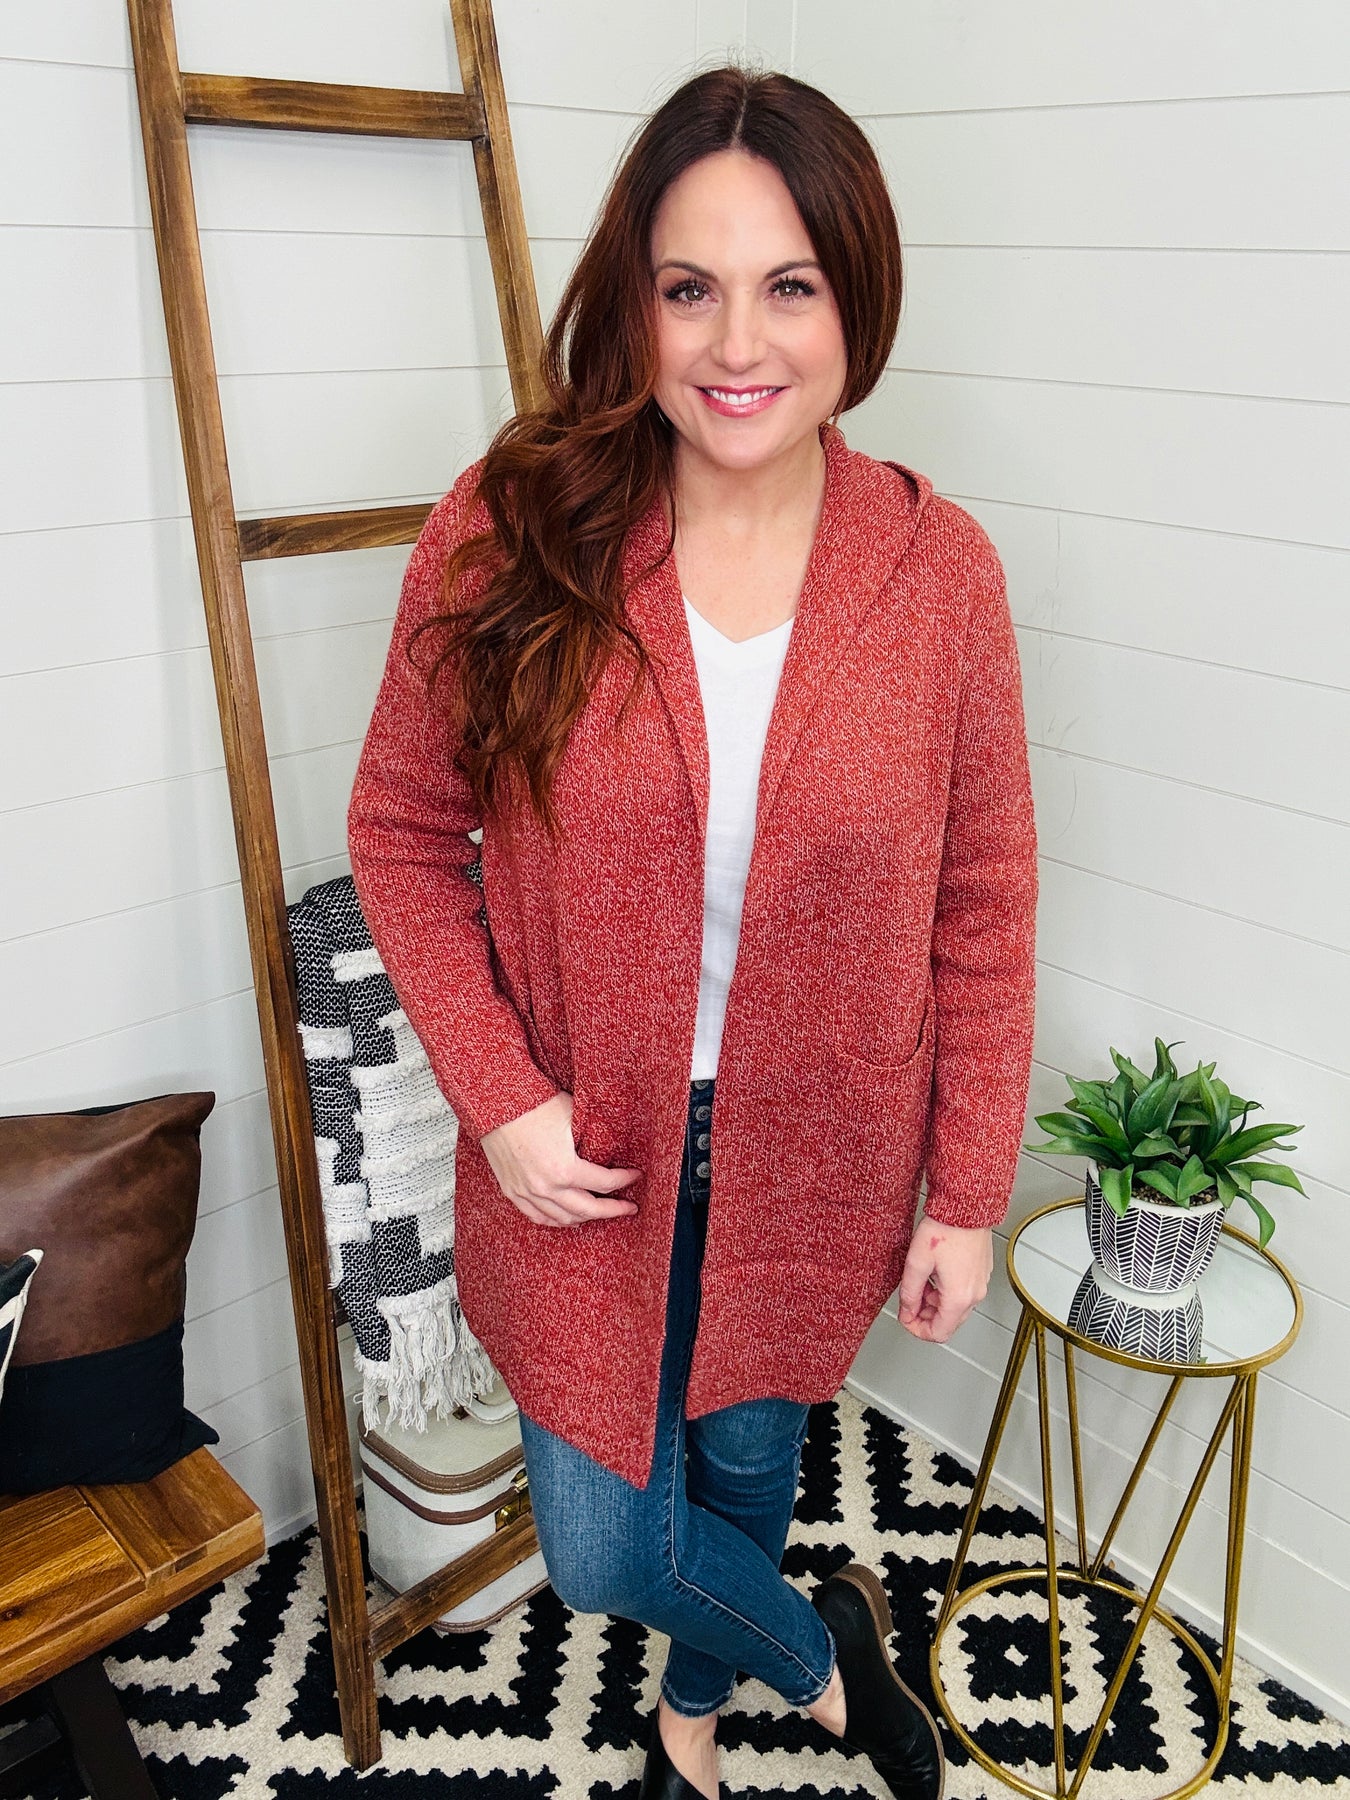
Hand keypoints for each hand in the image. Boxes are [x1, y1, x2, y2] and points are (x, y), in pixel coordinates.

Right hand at [479, 1092, 640, 1227]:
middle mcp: (545, 1188)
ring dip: (586, 1217)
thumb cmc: (535, 1106)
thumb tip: (613, 1150)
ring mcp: (526, 1193)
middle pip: (588, 1210)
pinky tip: (569, 1216)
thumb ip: (594, 1139)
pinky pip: (538, 1217)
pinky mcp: (512, 1192)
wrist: (496, 1105)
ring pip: (563, 1219)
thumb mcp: (574, 1118)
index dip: (625, 1180)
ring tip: (600, 1211)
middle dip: (613, 1210)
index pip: (605, 1183)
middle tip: (628, 1207)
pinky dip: (556, 1220)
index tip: (635, 1175)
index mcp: (564, 1170)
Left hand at [897, 1218, 992, 1342]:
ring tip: (922, 1279)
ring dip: (935, 1301)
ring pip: (955, 1307)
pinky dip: (947, 1290)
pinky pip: (963, 1292)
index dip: (917, 1330)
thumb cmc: (945, 1229)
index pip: (939, 1333)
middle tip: (910, 1298)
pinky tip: (935, 1271)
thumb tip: (907, 1310)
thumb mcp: (916, 1263)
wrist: (966, 1207)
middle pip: (948, 1322)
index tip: (907, 1318)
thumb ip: (909, 1292)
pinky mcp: (982, 1272)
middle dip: (925, 1314)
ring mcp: (981, 1283)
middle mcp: (974, 1294)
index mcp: (959, 1297)